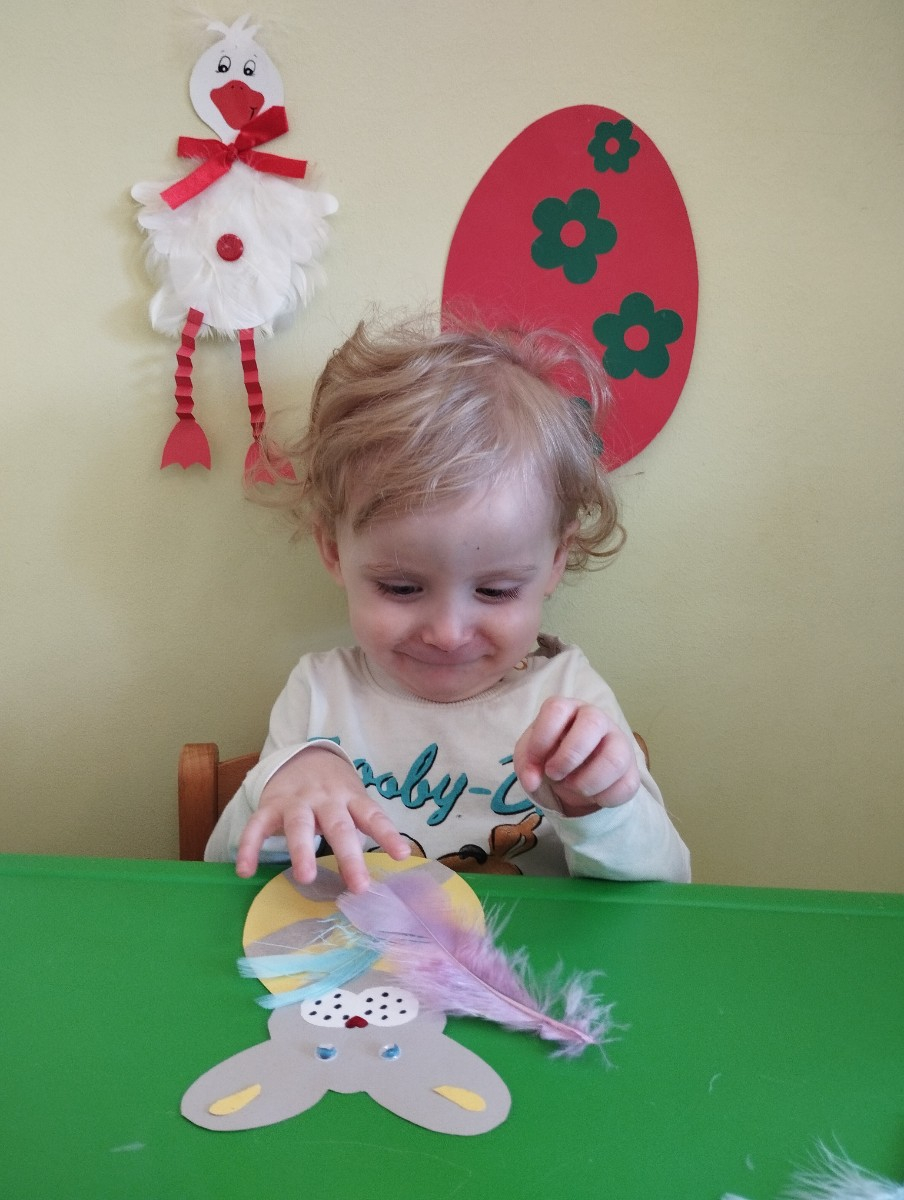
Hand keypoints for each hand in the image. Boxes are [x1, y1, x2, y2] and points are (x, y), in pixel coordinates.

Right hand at [235, 747, 409, 892]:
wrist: (302, 757)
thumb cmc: (335, 791)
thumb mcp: (354, 802)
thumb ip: (363, 829)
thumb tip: (381, 867)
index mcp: (351, 798)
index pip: (373, 816)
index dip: (388, 835)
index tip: (402, 855)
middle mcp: (326, 799)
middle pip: (338, 826)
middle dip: (349, 856)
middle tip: (358, 886)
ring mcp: (296, 801)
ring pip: (299, 825)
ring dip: (302, 851)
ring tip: (306, 878)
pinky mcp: (270, 806)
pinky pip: (256, 826)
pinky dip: (249, 847)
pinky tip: (245, 870)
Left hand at [514, 697, 639, 816]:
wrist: (574, 774)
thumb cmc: (551, 754)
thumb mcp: (530, 756)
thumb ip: (526, 764)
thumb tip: (532, 782)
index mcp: (568, 709)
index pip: (557, 709)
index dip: (543, 737)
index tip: (536, 760)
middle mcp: (597, 719)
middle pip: (593, 723)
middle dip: (569, 756)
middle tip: (554, 773)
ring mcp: (618, 743)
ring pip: (615, 759)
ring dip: (587, 782)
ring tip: (572, 786)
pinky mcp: (632, 771)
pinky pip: (626, 786)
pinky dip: (603, 799)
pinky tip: (591, 796)